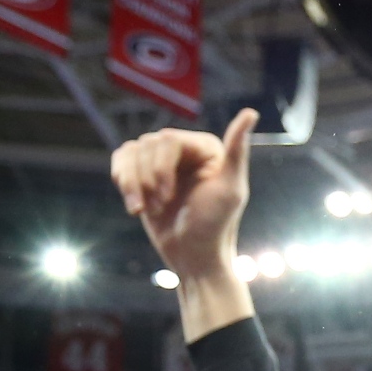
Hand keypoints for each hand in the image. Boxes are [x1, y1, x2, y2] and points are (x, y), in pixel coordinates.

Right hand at [114, 109, 253, 284]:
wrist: (194, 258)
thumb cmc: (215, 226)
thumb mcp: (231, 190)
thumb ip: (237, 151)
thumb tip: (250, 112)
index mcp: (205, 147)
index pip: (167, 139)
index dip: (161, 168)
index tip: (169, 198)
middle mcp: (184, 149)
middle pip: (146, 145)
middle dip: (148, 180)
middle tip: (162, 207)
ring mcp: (162, 162)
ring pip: (130, 153)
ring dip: (133, 185)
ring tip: (149, 210)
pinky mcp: (144, 175)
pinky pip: (121, 161)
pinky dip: (122, 184)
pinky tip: (135, 207)